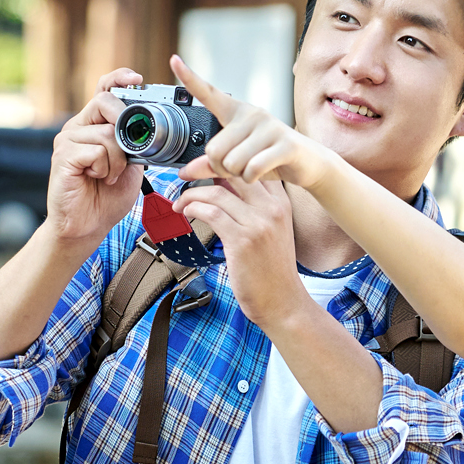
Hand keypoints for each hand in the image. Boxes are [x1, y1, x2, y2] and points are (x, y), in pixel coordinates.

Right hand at [46, 68, 144, 244]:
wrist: (86, 226)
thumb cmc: (106, 197)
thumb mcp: (130, 165)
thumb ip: (135, 143)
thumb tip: (150, 126)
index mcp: (92, 125)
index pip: (103, 89)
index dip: (119, 78)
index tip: (137, 79)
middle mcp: (77, 127)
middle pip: (105, 102)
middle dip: (126, 124)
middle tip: (129, 152)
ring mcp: (67, 140)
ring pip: (106, 132)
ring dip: (118, 160)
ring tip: (110, 176)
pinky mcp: (63, 157)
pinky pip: (96, 151)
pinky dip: (106, 168)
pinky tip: (99, 179)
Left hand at [169, 56, 345, 191]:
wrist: (309, 163)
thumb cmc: (270, 159)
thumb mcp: (237, 162)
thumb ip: (210, 165)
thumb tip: (184, 173)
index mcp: (237, 113)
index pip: (209, 93)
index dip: (189, 78)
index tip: (173, 60)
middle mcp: (252, 114)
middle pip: (214, 150)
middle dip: (221, 168)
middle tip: (237, 168)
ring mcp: (270, 127)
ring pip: (232, 162)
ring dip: (238, 175)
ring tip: (252, 170)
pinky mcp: (284, 144)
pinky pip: (252, 169)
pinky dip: (252, 178)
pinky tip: (261, 175)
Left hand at [172, 177, 310, 334]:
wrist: (283, 302)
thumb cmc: (272, 270)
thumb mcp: (271, 230)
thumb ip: (251, 207)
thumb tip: (220, 185)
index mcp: (281, 202)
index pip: (250, 167)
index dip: (223, 161)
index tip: (203, 168)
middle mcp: (272, 208)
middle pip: (233, 171)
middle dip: (202, 168)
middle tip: (185, 175)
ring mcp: (259, 223)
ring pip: (216, 192)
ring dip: (191, 194)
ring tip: (181, 203)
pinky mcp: (242, 240)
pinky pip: (211, 212)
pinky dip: (193, 209)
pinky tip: (187, 214)